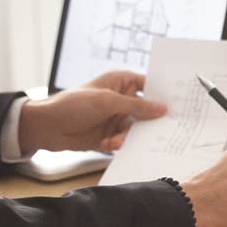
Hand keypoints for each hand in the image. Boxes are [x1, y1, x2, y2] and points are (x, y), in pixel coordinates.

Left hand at [17, 71, 166, 153]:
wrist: (47, 127)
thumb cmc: (74, 104)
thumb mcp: (107, 102)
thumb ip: (136, 106)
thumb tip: (161, 108)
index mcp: (120, 82)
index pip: (148, 85)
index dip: (162, 93)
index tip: (179, 103)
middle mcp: (121, 100)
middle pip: (145, 110)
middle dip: (151, 120)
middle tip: (164, 129)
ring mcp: (115, 118)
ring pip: (135, 128)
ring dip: (130, 135)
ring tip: (119, 139)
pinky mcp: (109, 136)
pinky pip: (123, 141)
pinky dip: (119, 144)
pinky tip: (109, 144)